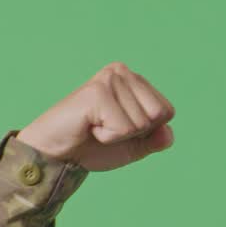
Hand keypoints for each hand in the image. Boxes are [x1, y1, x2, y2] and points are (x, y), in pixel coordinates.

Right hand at [16, 62, 174, 171]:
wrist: (56, 155)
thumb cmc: (92, 146)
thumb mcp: (133, 146)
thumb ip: (156, 139)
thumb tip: (169, 134)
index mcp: (133, 79)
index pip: (167, 111)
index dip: (147, 131)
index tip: (119, 128)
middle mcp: (122, 72)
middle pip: (158, 115)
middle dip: (136, 132)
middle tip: (106, 127)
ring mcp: (109, 79)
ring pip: (141, 122)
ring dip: (118, 135)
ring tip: (95, 126)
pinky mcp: (97, 91)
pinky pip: (124, 128)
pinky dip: (108, 137)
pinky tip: (89, 126)